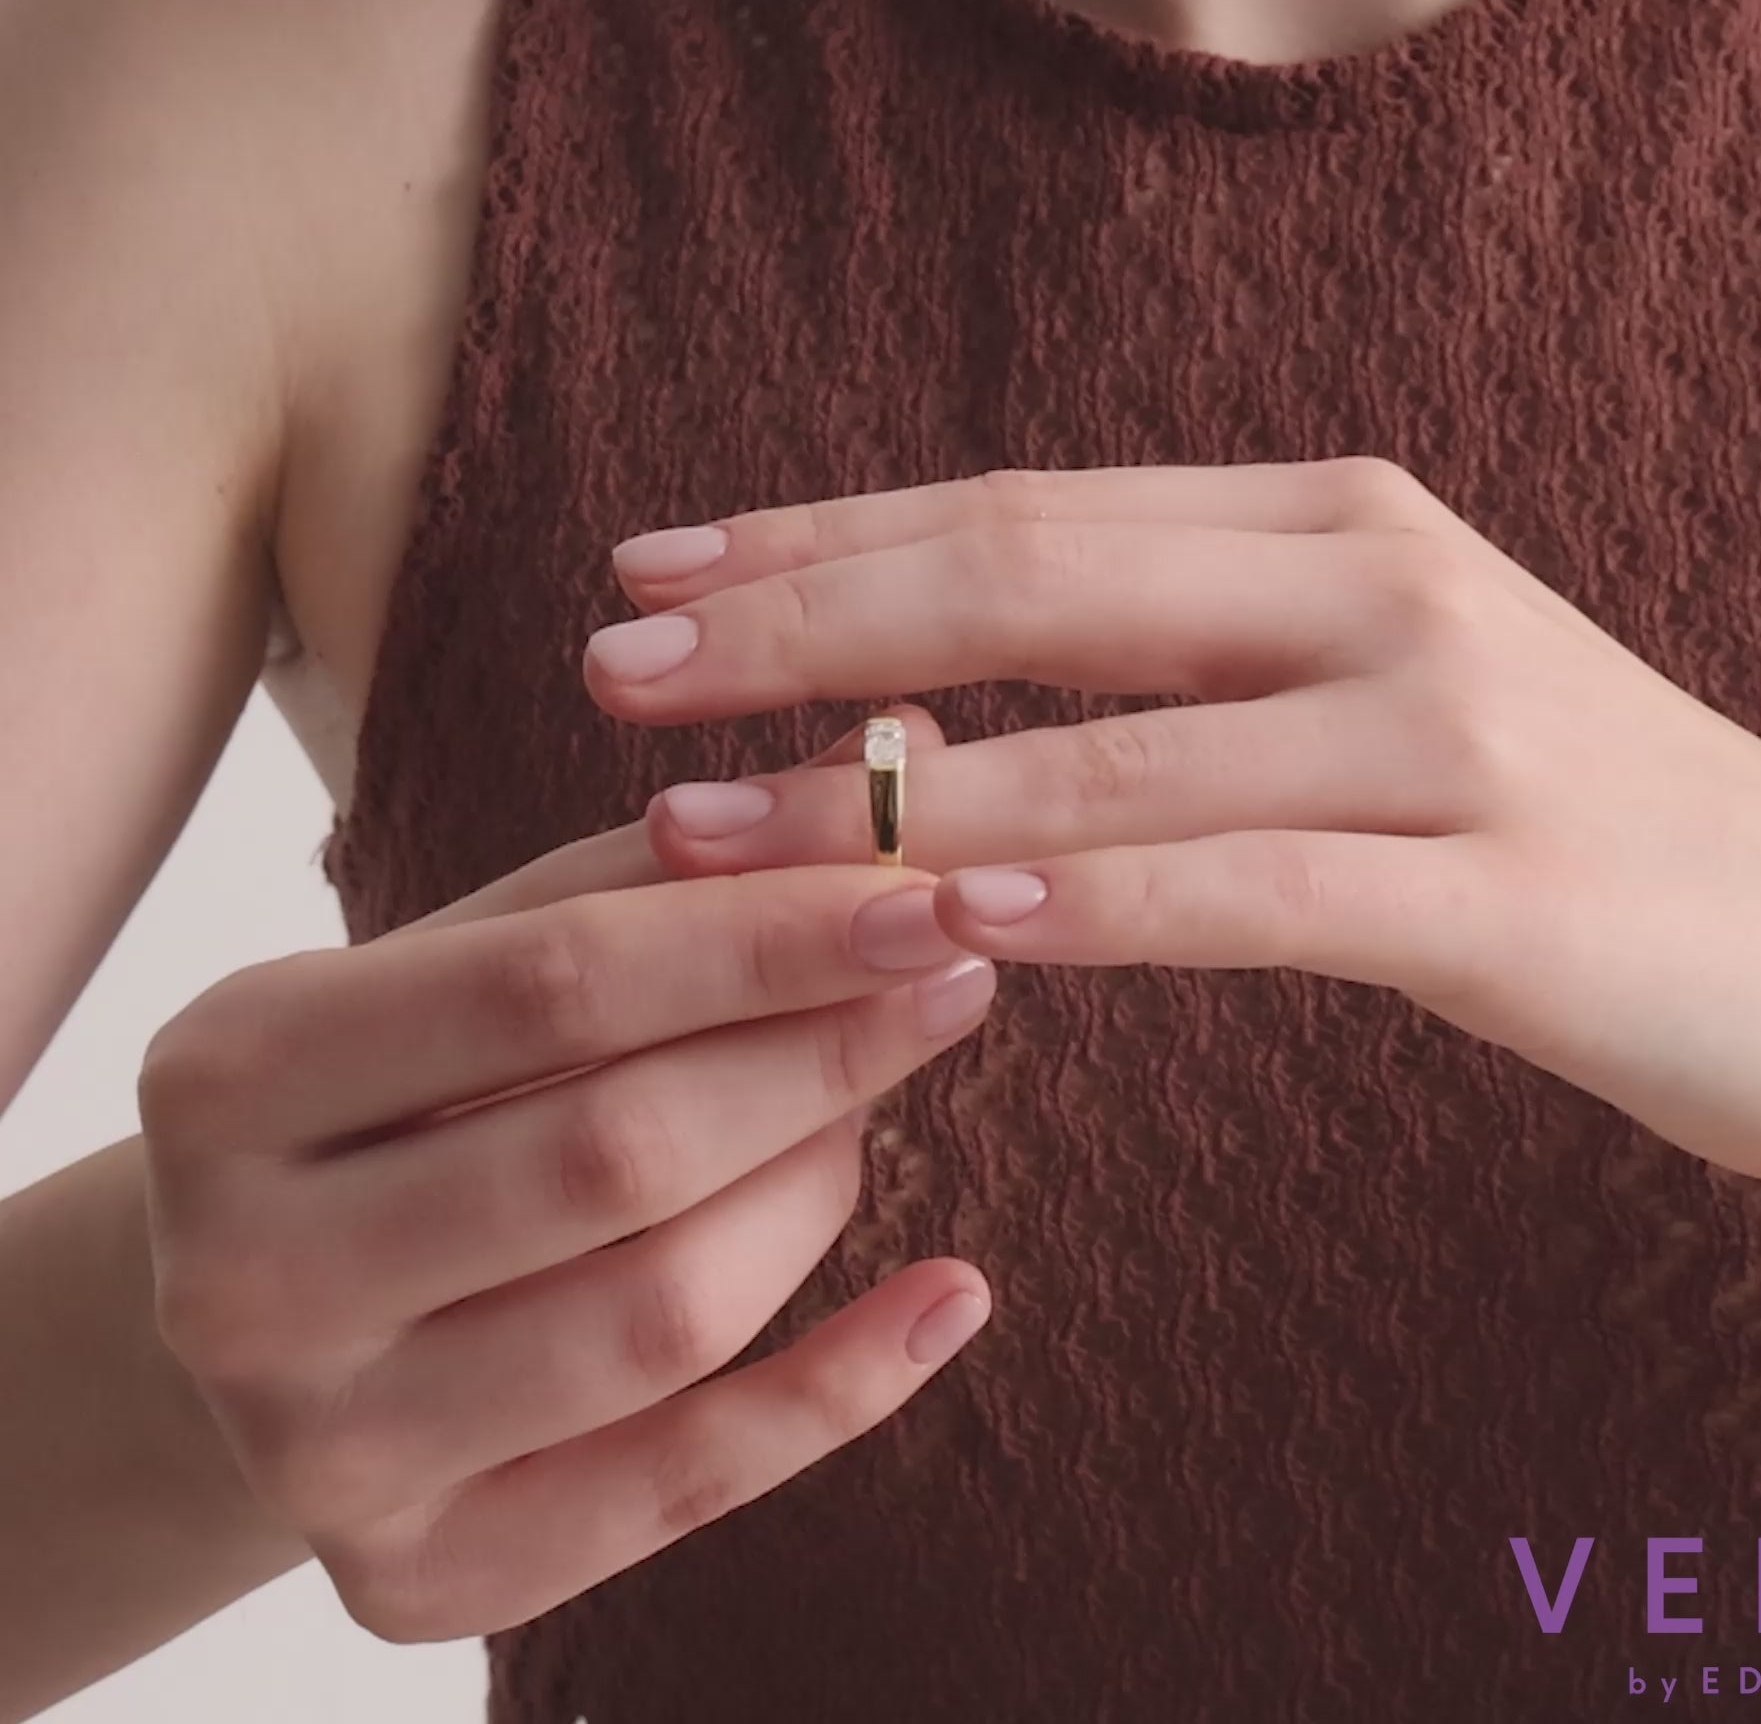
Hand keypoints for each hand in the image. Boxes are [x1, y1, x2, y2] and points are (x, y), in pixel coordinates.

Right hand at [137, 714, 996, 1642]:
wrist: (262, 1311)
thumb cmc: (399, 1092)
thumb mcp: (474, 957)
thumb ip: (668, 868)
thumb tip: (903, 755)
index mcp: (234, 1071)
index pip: (550, 986)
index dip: (765, 937)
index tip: (929, 892)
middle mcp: (242, 1276)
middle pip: (615, 1152)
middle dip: (820, 1054)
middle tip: (952, 978)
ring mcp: (321, 1451)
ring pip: (665, 1315)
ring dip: (819, 1190)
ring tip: (868, 1108)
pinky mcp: (419, 1580)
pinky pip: (685, 1483)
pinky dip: (844, 1385)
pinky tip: (952, 1291)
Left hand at [587, 458, 1760, 1199]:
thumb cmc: (1573, 824)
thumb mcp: (1371, 697)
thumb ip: (1187, 674)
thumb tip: (944, 701)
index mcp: (1328, 524)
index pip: (1022, 507)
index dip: (822, 537)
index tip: (653, 570)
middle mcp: (1378, 584)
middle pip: (1033, 576)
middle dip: (801, 624)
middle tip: (613, 664)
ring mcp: (1447, 727)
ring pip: (1112, 748)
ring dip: (888, 790)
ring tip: (699, 829)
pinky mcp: (1503, 888)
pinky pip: (1252, 891)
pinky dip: (1090, 903)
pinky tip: (948, 919)